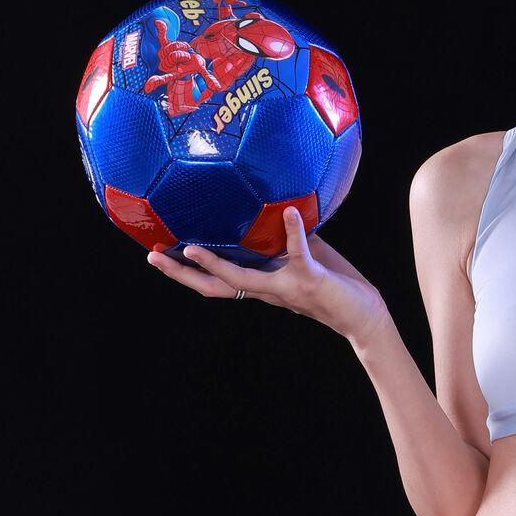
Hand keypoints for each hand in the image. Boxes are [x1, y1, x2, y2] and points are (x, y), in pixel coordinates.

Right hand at [147, 206, 390, 349]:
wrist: (364, 315)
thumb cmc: (334, 282)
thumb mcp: (302, 254)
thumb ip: (281, 235)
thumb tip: (268, 200)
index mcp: (261, 285)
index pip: (216, 281)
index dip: (185, 271)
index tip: (156, 253)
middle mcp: (267, 291)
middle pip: (214, 287)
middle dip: (181, 273)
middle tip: (151, 256)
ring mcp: (286, 288)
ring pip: (242, 279)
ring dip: (214, 264)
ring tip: (191, 245)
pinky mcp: (309, 280)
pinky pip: (298, 254)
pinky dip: (292, 232)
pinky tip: (287, 211)